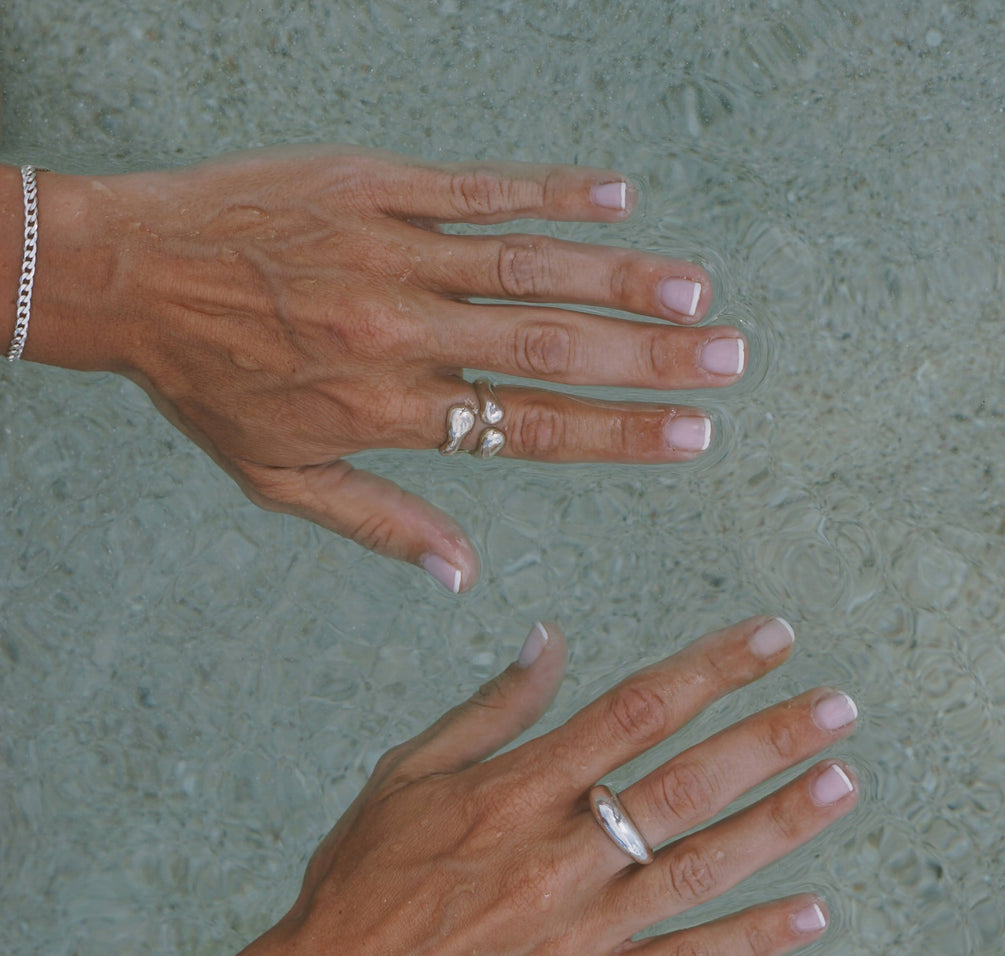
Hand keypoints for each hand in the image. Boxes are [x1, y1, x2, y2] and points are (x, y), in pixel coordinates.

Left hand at [29, 149, 745, 589]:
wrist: (130, 274)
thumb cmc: (207, 385)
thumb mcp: (280, 481)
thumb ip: (381, 525)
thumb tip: (464, 577)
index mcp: (385, 411)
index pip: (525, 429)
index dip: (616, 434)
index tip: (692, 436)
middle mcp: (400, 332)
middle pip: (546, 348)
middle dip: (649, 358)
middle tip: (731, 359)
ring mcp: (391, 252)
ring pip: (526, 265)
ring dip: (620, 275)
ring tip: (699, 290)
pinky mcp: (375, 187)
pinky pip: (477, 188)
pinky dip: (551, 189)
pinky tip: (619, 192)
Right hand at [159, 616, 857, 955]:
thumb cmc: (360, 878)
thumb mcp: (405, 774)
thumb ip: (489, 710)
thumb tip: (552, 641)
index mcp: (514, 791)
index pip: (634, 710)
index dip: (711, 669)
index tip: (771, 638)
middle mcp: (557, 855)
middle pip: (685, 783)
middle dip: (769, 738)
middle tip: (840, 705)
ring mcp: (578, 931)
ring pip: (700, 868)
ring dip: (780, 824)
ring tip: (843, 781)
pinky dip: (750, 940)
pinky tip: (812, 913)